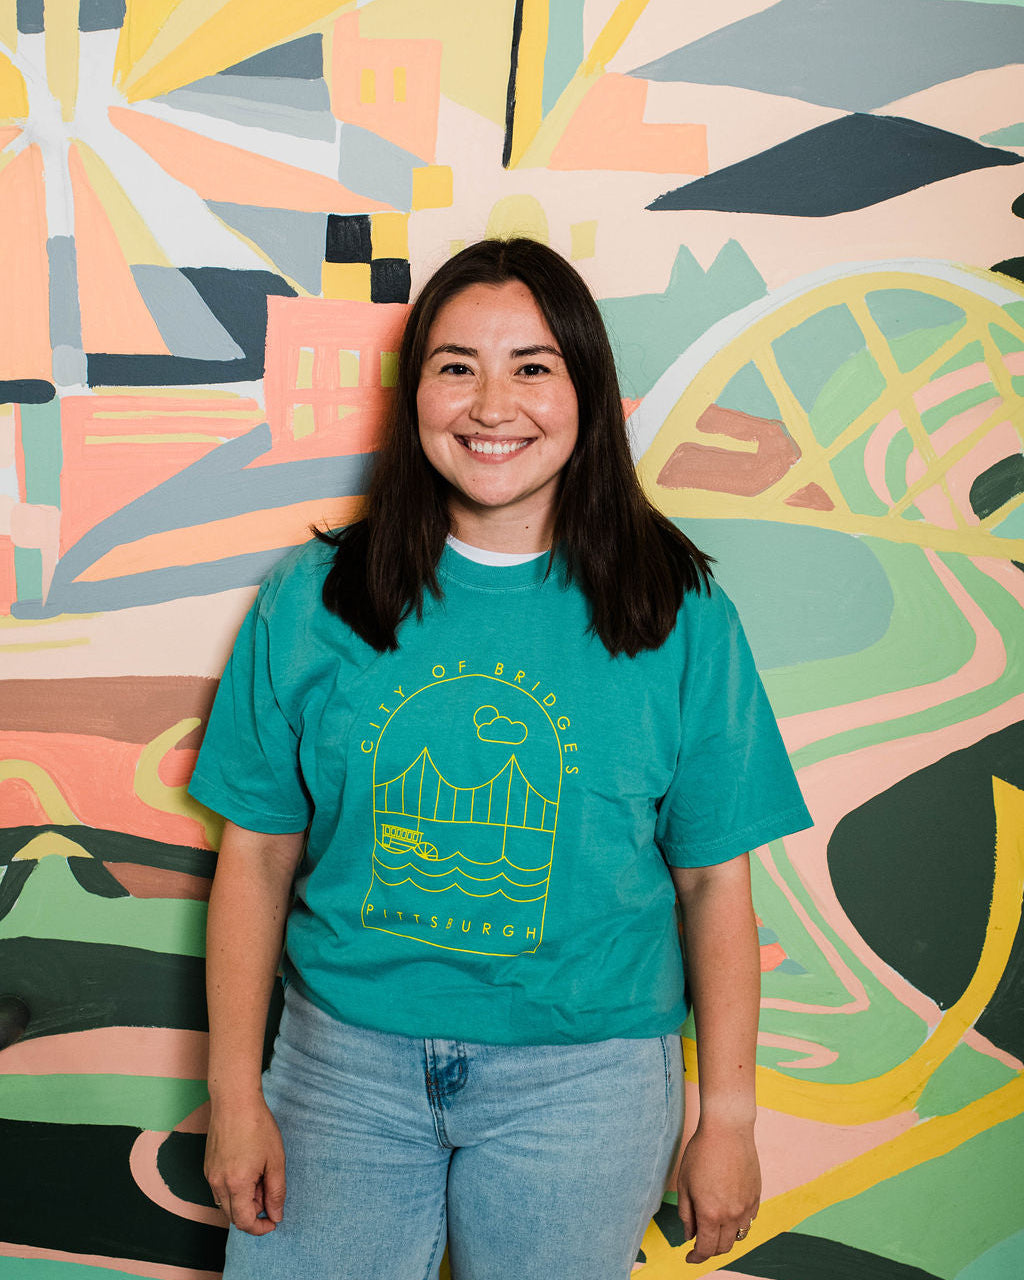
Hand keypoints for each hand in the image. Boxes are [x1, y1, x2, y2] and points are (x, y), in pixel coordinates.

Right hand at [205, 1096, 285, 1234]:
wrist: (234, 1101)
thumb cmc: (258, 1126)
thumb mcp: (275, 1160)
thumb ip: (276, 1192)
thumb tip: (276, 1216)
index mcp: (236, 1184)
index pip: (244, 1222)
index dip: (260, 1227)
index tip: (273, 1221)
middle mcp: (218, 1184)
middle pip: (233, 1216)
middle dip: (253, 1212)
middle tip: (269, 1190)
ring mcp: (210, 1175)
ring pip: (226, 1204)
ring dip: (243, 1201)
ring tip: (260, 1176)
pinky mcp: (208, 1167)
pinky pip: (220, 1190)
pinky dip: (234, 1190)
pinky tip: (248, 1169)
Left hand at [675, 1118, 759, 1263]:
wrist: (728, 1130)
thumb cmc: (701, 1153)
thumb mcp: (684, 1183)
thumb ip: (686, 1213)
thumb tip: (689, 1235)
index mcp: (710, 1213)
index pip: (706, 1248)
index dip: (696, 1257)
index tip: (689, 1257)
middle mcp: (731, 1214)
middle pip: (723, 1247)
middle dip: (710, 1250)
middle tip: (699, 1244)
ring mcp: (746, 1206)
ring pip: (738, 1236)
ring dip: (725, 1239)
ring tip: (714, 1229)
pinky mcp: (756, 1196)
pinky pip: (749, 1220)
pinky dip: (738, 1224)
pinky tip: (728, 1213)